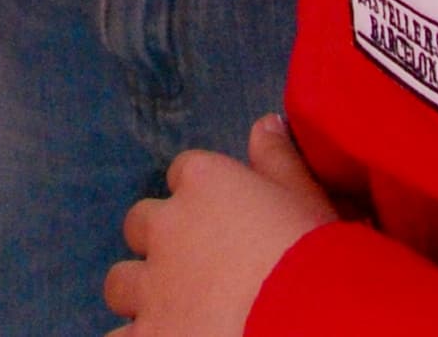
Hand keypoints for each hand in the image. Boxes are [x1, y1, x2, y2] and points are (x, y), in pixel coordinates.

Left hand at [106, 116, 337, 334]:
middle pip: (142, 224)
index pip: (185, 173)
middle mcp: (167, 227)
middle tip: (200, 270)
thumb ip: (280, 160)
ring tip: (178, 313)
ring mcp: (150, 286)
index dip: (204, 199)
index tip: (225, 221)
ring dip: (142, 293)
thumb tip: (265, 123)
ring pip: (121, 282)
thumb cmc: (319, 262)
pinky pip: (118, 335)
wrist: (310, 324)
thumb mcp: (310, 200)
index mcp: (206, 184)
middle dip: (162, 243)